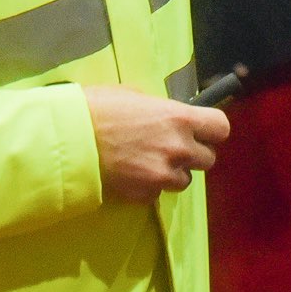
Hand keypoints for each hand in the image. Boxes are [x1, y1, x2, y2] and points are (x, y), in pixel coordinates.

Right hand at [82, 85, 230, 204]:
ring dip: (172, 172)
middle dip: (192, 153)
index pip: (220, 128)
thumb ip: (160, 109)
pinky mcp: (145, 195)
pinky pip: (158, 192)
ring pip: (184, 180)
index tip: (202, 130)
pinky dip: (150, 186)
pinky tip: (131, 173)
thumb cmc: (100, 108)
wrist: (70, 140)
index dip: (212, 129)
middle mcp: (178, 148)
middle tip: (171, 146)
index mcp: (179, 118)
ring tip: (148, 161)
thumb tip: (167, 116)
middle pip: (208, 159)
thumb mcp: (135, 96)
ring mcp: (163, 175)